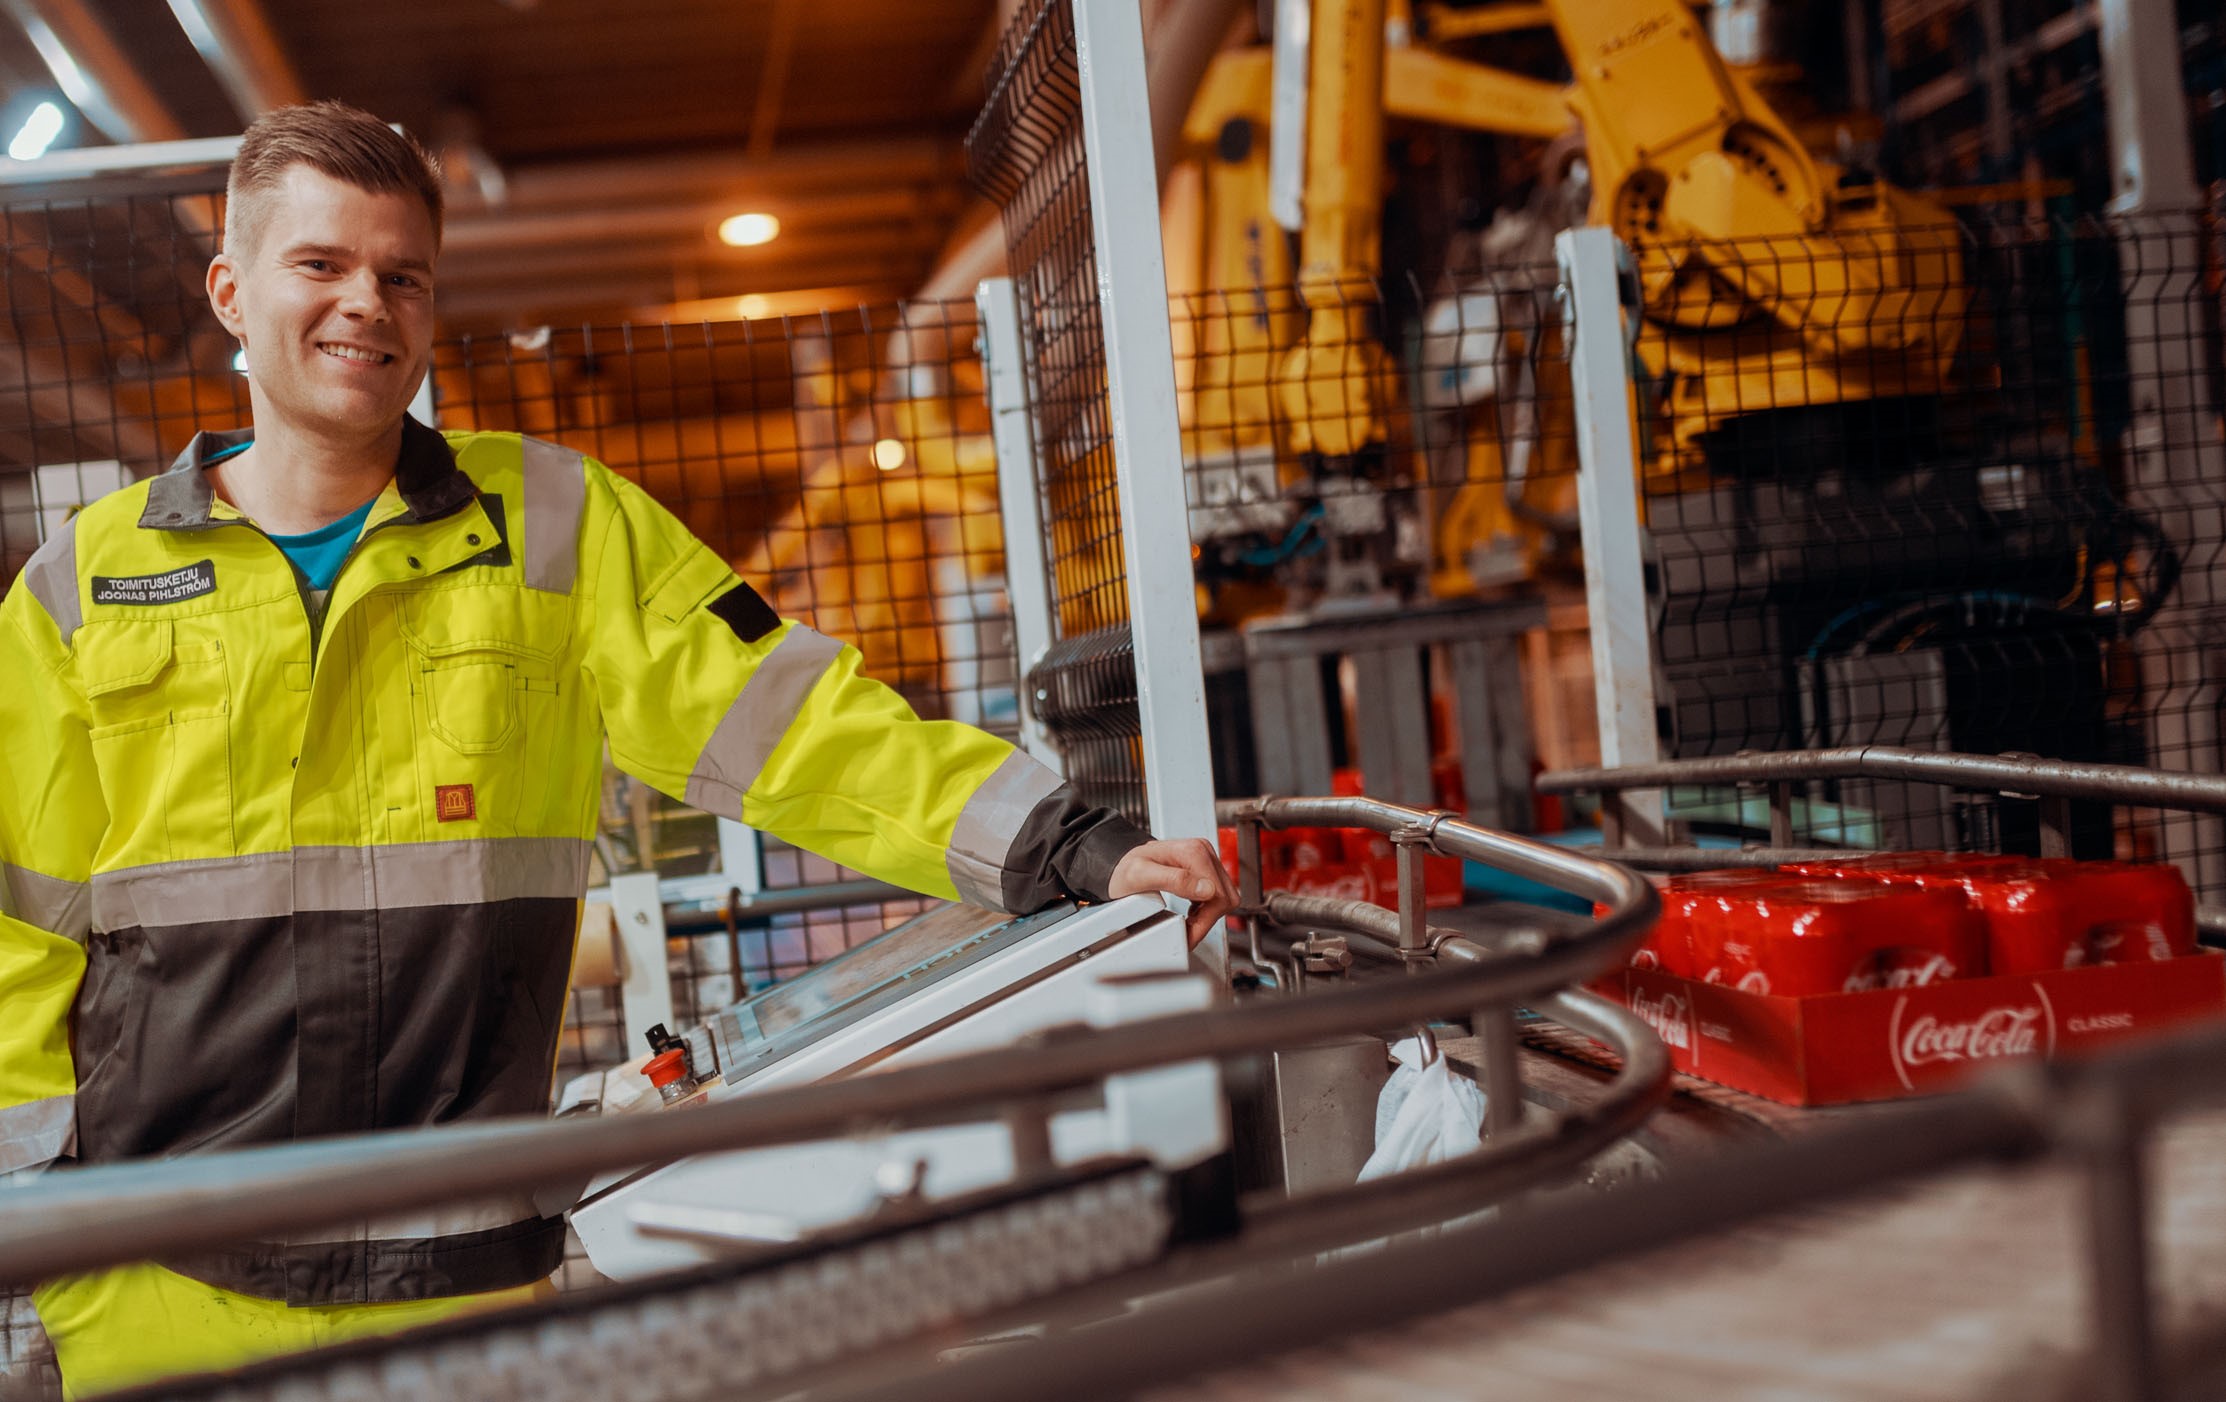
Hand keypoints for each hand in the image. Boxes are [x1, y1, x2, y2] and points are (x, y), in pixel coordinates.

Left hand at [1108, 837, 1237, 947]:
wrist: (1118, 863)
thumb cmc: (1124, 868)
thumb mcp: (1141, 875)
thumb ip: (1174, 880)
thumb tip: (1206, 889)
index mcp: (1193, 852)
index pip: (1217, 894)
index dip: (1205, 921)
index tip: (1190, 935)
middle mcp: (1203, 852)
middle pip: (1225, 896)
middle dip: (1208, 919)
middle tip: (1189, 932)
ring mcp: (1205, 860)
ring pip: (1224, 896)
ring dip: (1209, 915)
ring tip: (1189, 924)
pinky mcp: (1204, 868)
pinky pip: (1217, 894)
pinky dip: (1207, 908)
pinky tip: (1192, 913)